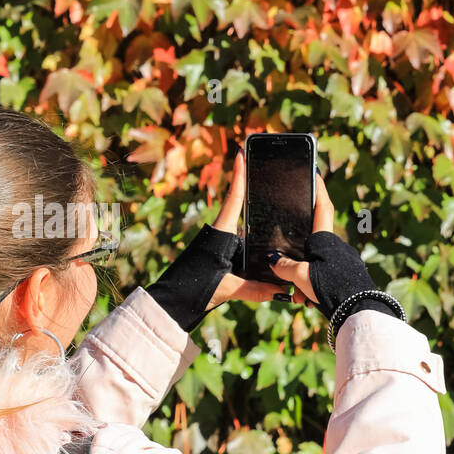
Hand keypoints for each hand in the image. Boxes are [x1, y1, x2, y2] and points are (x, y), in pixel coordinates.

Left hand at [204, 151, 315, 308]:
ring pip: (244, 233)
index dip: (239, 175)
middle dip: (256, 199)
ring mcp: (219, 244)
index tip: (240, 151)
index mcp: (221, 233)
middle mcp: (220, 234)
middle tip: (267, 174)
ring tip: (279, 218)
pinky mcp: (218, 255)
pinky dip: (253, 248)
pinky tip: (268, 255)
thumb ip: (255, 289)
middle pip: (243, 213)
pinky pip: (240, 247)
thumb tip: (280, 290)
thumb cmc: (194, 290)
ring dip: (257, 231)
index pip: (234, 198)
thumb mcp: (227, 289)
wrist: (173, 302)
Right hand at [259, 175, 335, 307]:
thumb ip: (284, 266)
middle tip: (289, 268)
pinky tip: (309, 301)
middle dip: (298, 255)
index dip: (318, 188)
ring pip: (316, 264)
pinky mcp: (346, 277)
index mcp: (326, 239)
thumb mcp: (301, 276)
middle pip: (313, 241)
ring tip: (301, 295)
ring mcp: (343, 262)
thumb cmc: (331, 288)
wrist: (357, 311)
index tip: (314, 171)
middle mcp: (337, 247)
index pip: (322, 206)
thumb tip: (273, 260)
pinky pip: (324, 277)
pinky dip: (313, 288)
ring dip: (304, 279)